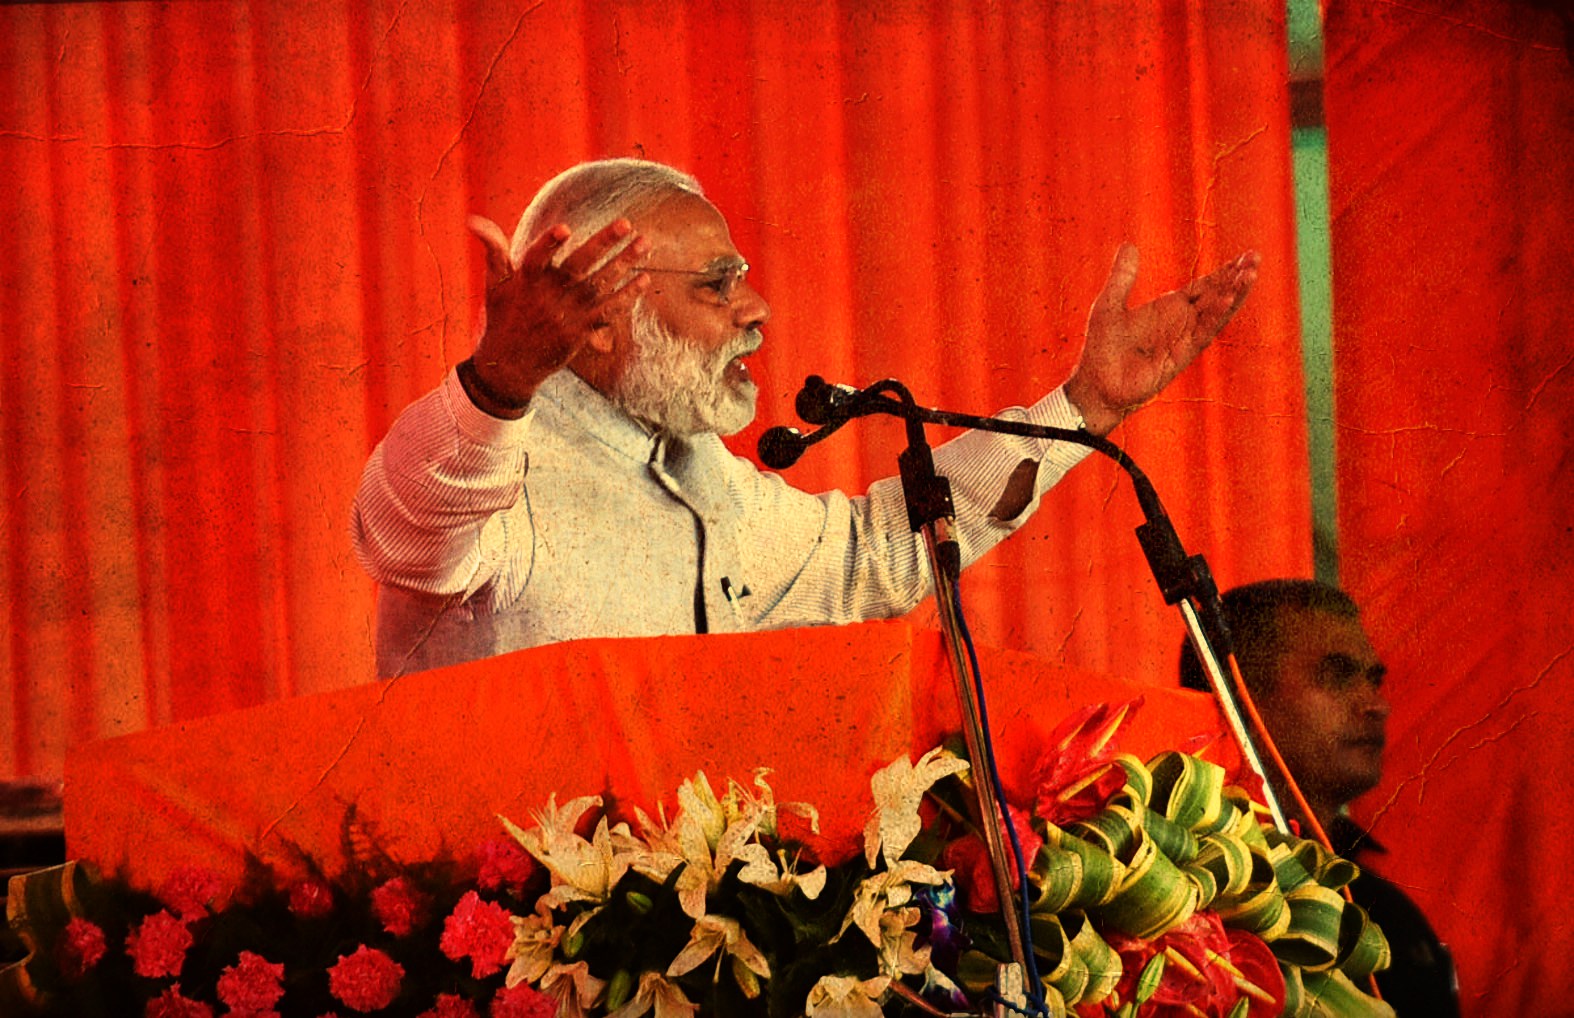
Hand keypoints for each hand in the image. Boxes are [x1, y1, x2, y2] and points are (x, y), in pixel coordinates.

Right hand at [465, 215, 650, 405]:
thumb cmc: (503, 318)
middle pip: (579, 265)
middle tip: (626, 223)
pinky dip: (627, 295)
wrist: (511, 366)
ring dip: (624, 263)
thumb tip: (473, 220)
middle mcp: (549, 296)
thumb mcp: (494, 284)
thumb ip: (493, 250)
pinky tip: (645, 279)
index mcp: (526, 280)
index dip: (549, 243)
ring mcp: (567, 314)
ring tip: (644, 243)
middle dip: (603, 243)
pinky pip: (608, 311)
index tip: (564, 228)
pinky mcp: (581, 331)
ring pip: (600, 284)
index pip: (537, 257)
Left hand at [1065, 244, 1258, 435]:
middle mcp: (1182, 322)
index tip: (1246, 256)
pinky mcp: (1181, 354)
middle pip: (1217, 295)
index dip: (1225, 272)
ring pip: (1217, 312)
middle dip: (1237, 277)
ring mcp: (1184, 338)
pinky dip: (1216, 315)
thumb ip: (1122, 276)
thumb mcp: (1110, 304)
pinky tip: (1229, 298)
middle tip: (1256, 257)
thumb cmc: (1103, 348)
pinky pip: (1203, 331)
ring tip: (1251, 273)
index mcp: (1170, 308)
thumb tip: (1129, 244)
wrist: (1097, 384)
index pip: (1205, 286)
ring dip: (1235, 293)